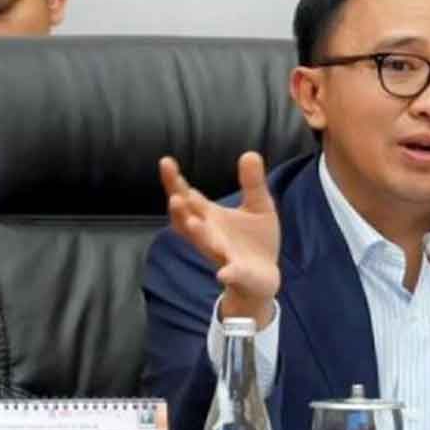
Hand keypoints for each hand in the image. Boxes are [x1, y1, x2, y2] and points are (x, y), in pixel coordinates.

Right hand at [159, 152, 279, 327]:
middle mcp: (209, 235)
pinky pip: (231, 273)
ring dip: (198, 235)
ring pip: (205, 245)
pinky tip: (224, 273)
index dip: (175, 181)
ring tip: (194, 223)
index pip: (187, 197)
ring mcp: (222, 255)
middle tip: (175, 196)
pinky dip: (228, 272)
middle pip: (188, 221)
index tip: (166, 162)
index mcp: (210, 217)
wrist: (264, 277)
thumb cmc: (254, 240)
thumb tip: (250, 153)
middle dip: (180, 210)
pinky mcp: (239, 274)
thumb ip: (252, 183)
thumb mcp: (259, 205)